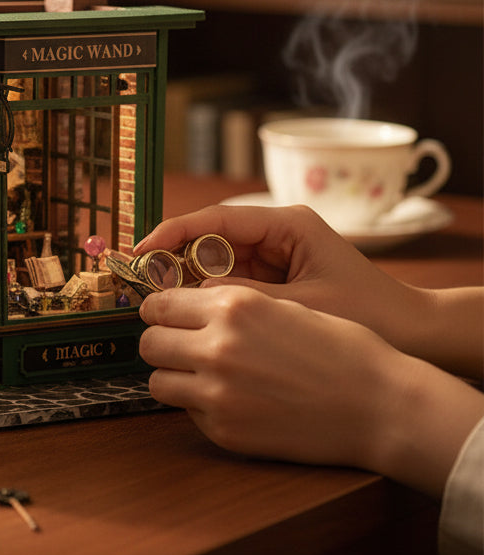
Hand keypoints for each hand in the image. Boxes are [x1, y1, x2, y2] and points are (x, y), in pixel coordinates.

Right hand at [134, 204, 422, 362]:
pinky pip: (230, 281)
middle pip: (210, 236)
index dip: (173, 232)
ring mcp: (275, 255)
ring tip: (154, 297)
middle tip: (139, 278)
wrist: (415, 335)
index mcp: (288, 224)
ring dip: (186, 277)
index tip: (141, 250)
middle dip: (173, 255)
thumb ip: (249, 297)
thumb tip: (196, 295)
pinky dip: (208, 294)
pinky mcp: (275, 278)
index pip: (216, 220)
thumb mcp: (305, 304)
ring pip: (216, 260)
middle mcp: (277, 233)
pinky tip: (187, 311)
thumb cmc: (371, 314)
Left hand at [138, 283, 483, 496]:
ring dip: (174, 376)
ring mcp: (218, 394)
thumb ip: (229, 304)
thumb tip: (185, 304)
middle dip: (162, 342)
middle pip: (149, 342)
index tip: (166, 314)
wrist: (381, 405)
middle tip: (182, 345)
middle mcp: (217, 347)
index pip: (160, 303)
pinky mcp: (225, 431)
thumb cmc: (341, 348)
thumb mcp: (282, 304)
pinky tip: (233, 401)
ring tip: (202, 375)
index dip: (160, 309)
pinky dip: (201, 407)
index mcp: (233, 306)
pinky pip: (188, 413)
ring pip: (158, 382)